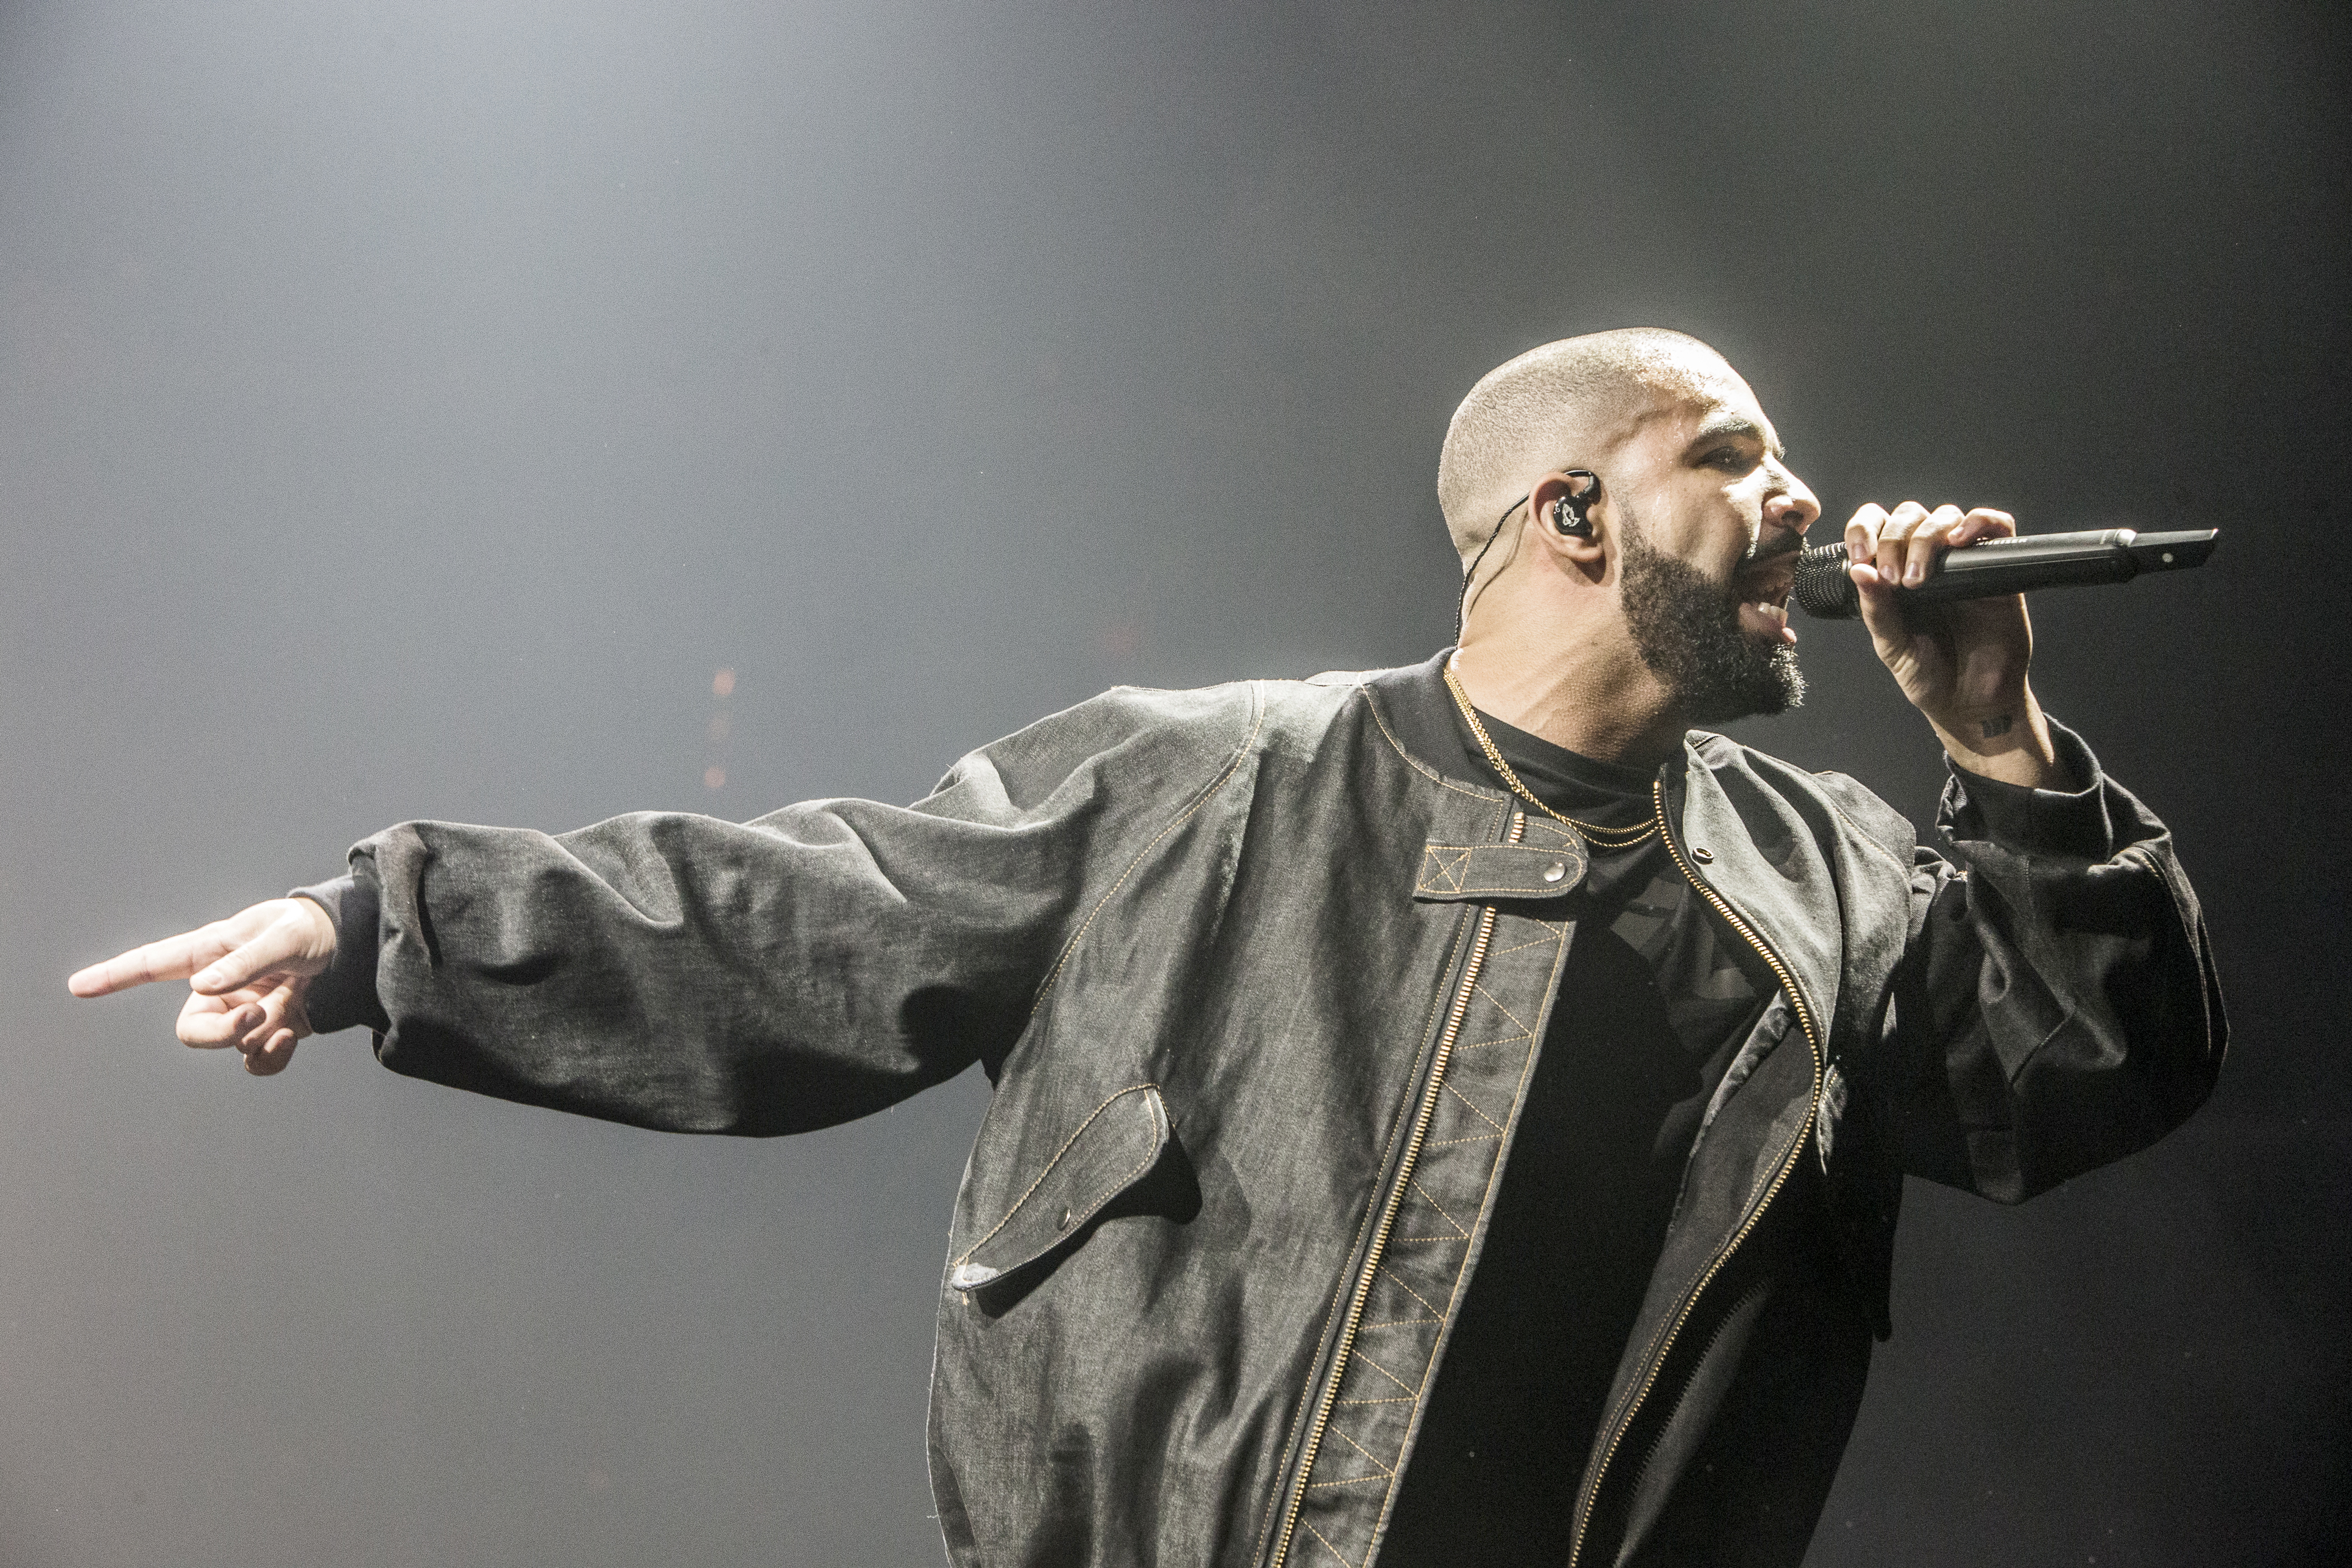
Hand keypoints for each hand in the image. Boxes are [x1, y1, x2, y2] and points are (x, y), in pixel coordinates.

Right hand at [68, 898, 337, 1074]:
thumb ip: (246, 962)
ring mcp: (244, 1011)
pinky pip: (256, 1060)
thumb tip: (202, 988)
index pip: (155, 963)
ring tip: (286, 1019)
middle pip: (192, 1029)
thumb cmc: (313, 929)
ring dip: (256, 1042)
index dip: (115, 975)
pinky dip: (272, 1058)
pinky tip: (293, 1036)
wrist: (353, 949)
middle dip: (218, 1036)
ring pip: (228, 1048)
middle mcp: (222, 986)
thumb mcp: (285, 937)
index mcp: (213, 952)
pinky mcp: (270, 1030)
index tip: (78, 986)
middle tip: (254, 1019)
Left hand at [1844, 502, 2066, 788]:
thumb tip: (1858, 572)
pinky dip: (1980, 521)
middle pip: (1909, 516)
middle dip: (1895, 539)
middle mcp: (1926, 562)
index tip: (1861, 556)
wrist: (1972, 702)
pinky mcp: (1997, 569)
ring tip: (1920, 577)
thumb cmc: (1929, 675)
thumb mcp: (1892, 646)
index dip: (1864, 529)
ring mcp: (1962, 563)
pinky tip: (1960, 540)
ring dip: (1927, 537)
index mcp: (1893, 574)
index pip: (1875, 527)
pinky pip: (1997, 526)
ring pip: (1946, 516)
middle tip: (1895, 578)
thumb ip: (1876, 610)